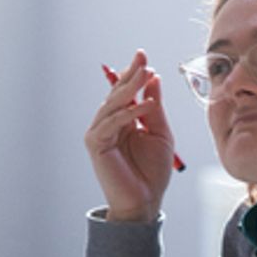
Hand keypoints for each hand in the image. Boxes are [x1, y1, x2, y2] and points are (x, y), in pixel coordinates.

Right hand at [85, 50, 176, 221]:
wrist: (145, 201)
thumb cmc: (152, 171)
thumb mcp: (160, 133)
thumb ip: (155, 107)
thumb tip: (153, 78)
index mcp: (123, 119)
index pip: (126, 91)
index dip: (133, 72)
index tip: (143, 55)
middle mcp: (108, 123)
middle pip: (116, 92)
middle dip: (130, 74)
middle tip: (141, 57)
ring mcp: (100, 133)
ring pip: (112, 104)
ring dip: (129, 89)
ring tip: (146, 74)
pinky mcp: (96, 145)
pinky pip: (111, 124)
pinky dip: (128, 114)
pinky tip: (145, 107)